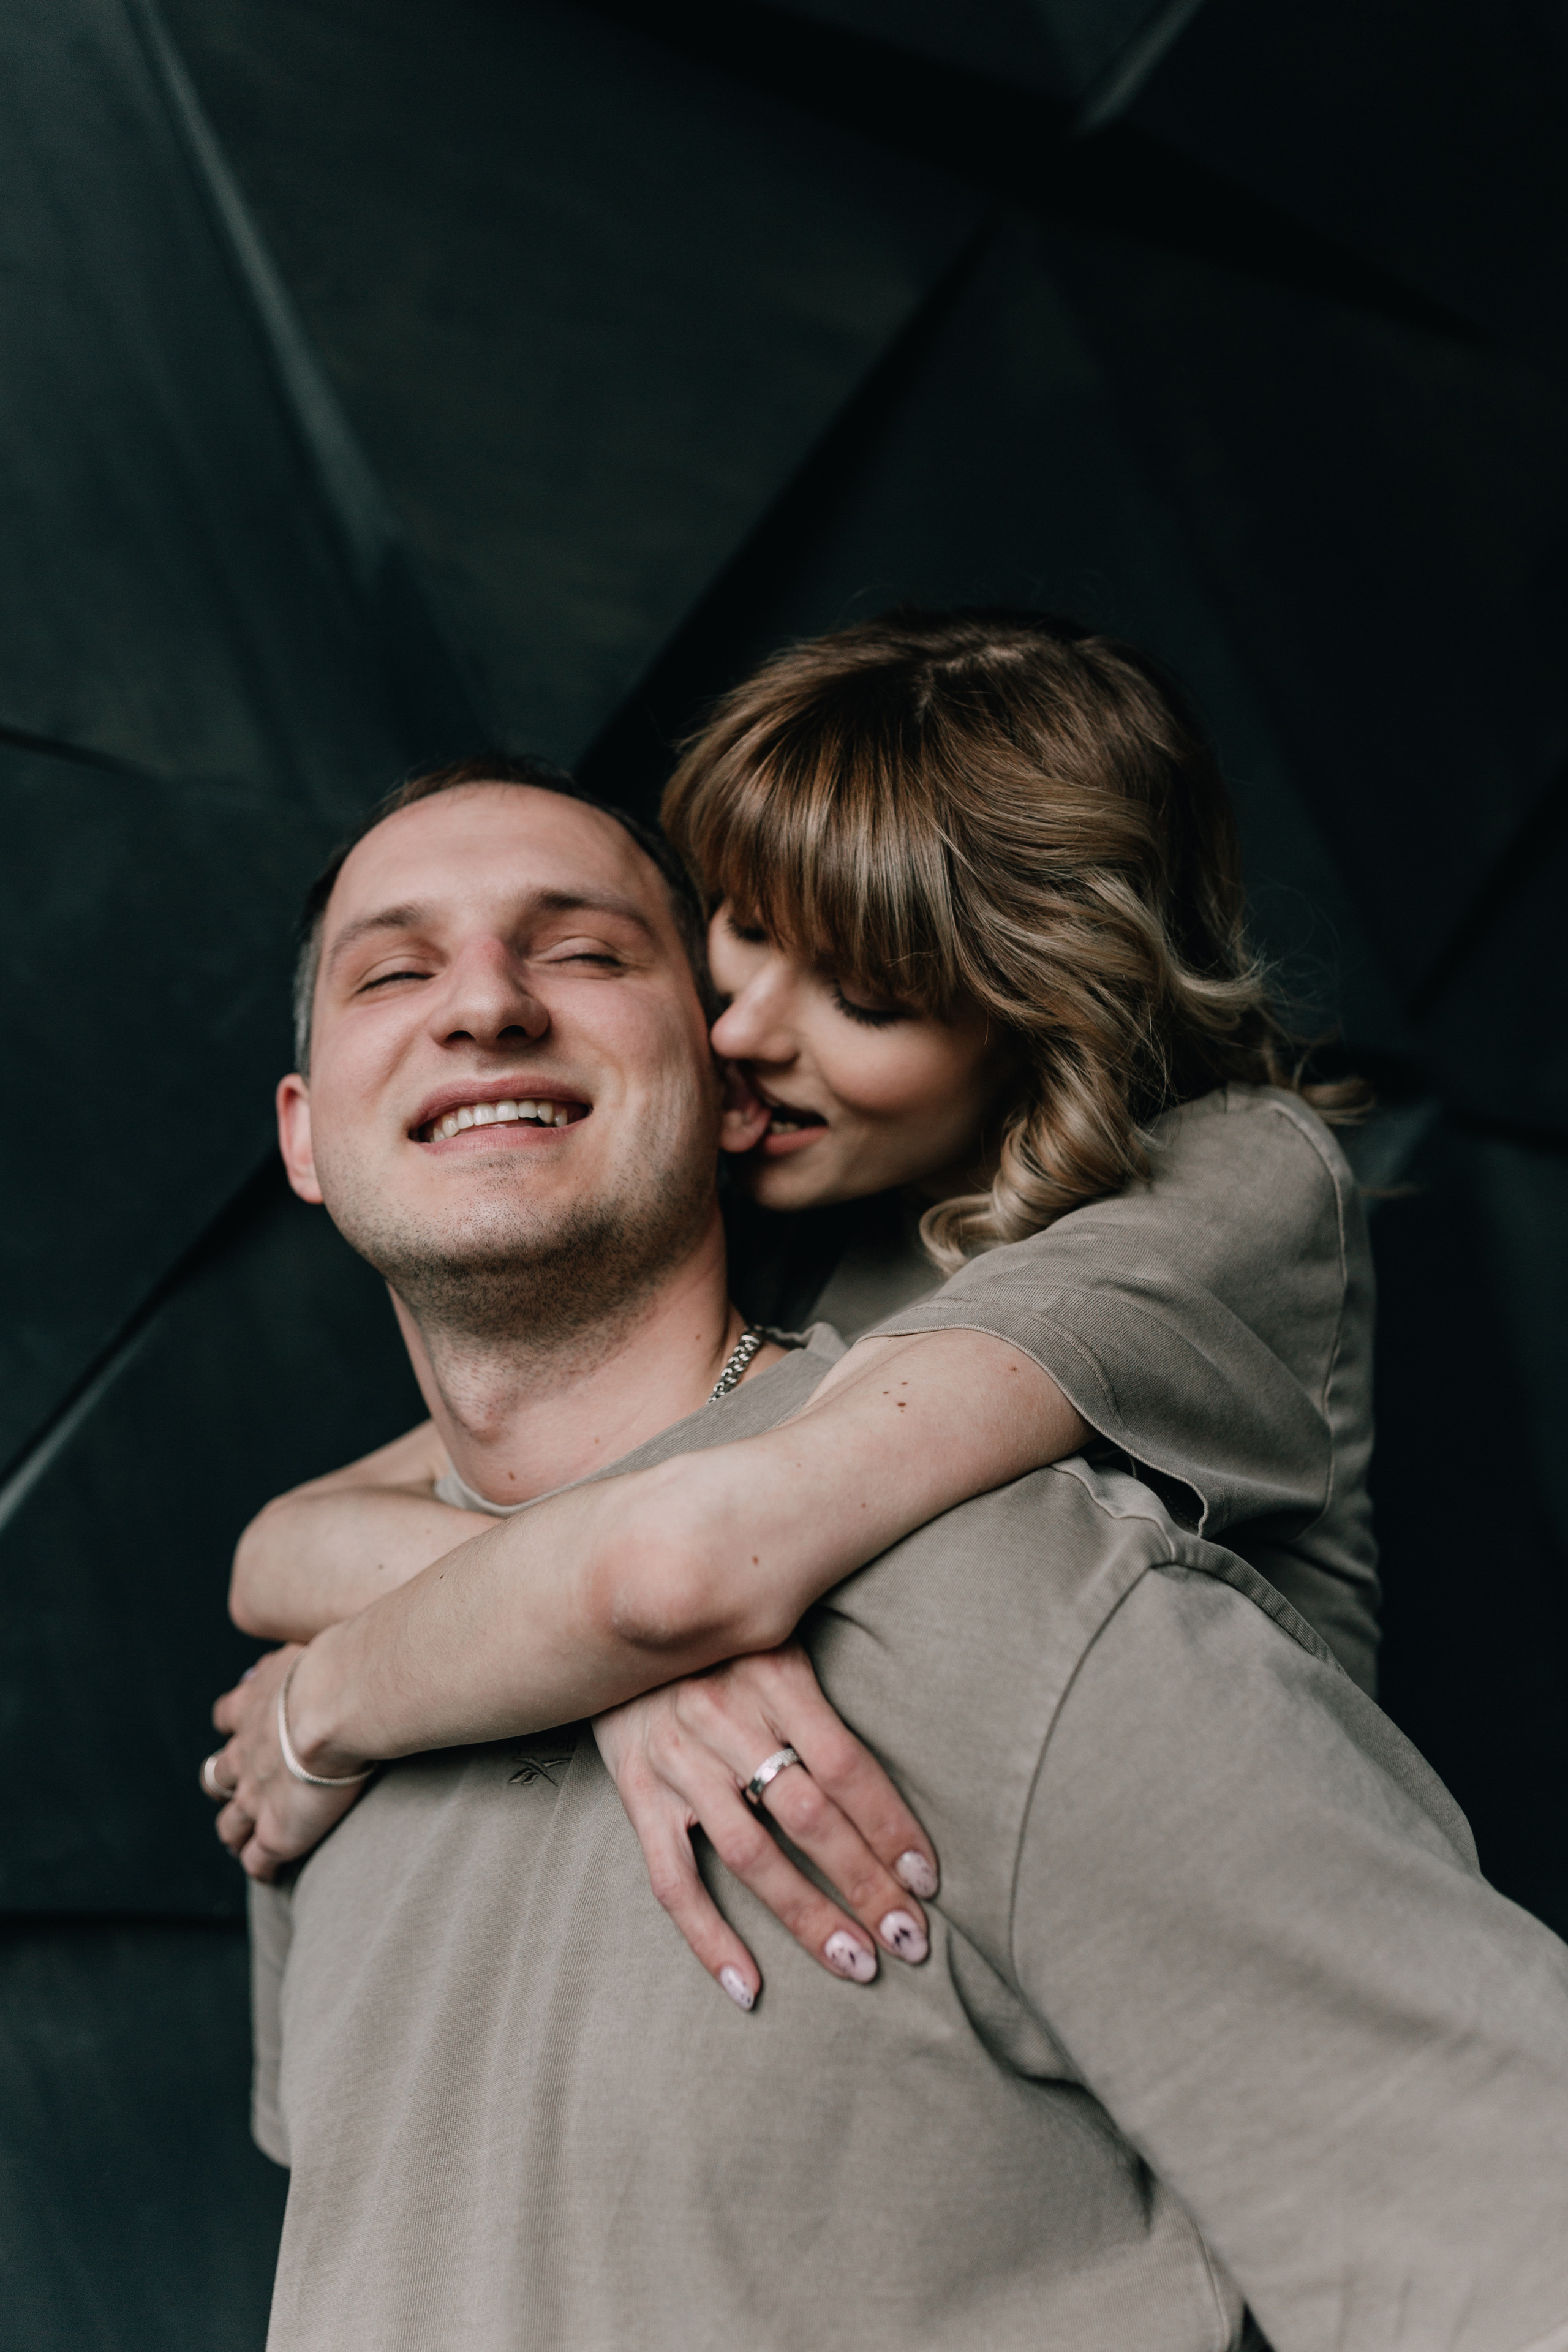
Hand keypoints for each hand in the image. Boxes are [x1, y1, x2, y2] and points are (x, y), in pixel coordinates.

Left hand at [204, 1645, 368, 1878]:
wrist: (338, 1702)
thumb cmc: (341, 1666)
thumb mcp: (323, 1642)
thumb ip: (324, 1647)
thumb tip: (352, 1632)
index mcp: (255, 1704)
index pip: (230, 1713)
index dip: (235, 1724)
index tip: (242, 1727)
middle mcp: (246, 1751)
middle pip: (220, 1772)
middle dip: (224, 1781)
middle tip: (237, 1789)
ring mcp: (257, 1795)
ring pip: (230, 1822)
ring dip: (234, 1830)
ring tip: (243, 1840)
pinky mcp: (277, 1832)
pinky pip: (258, 1860)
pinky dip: (260, 1867)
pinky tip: (269, 1873)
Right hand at [593, 1644, 938, 2008]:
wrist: (610, 1618)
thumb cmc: (720, 1640)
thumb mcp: (777, 1640)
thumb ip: (823, 1700)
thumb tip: (895, 1783)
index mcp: (773, 1676)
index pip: (846, 1765)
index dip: (890, 1826)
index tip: (926, 1879)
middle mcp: (723, 1718)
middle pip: (808, 1815)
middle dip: (864, 1884)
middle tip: (910, 1939)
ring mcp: (676, 1761)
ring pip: (749, 1855)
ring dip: (807, 1917)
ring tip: (857, 1962)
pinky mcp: (638, 1793)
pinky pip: (673, 1879)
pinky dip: (709, 1938)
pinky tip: (749, 1986)